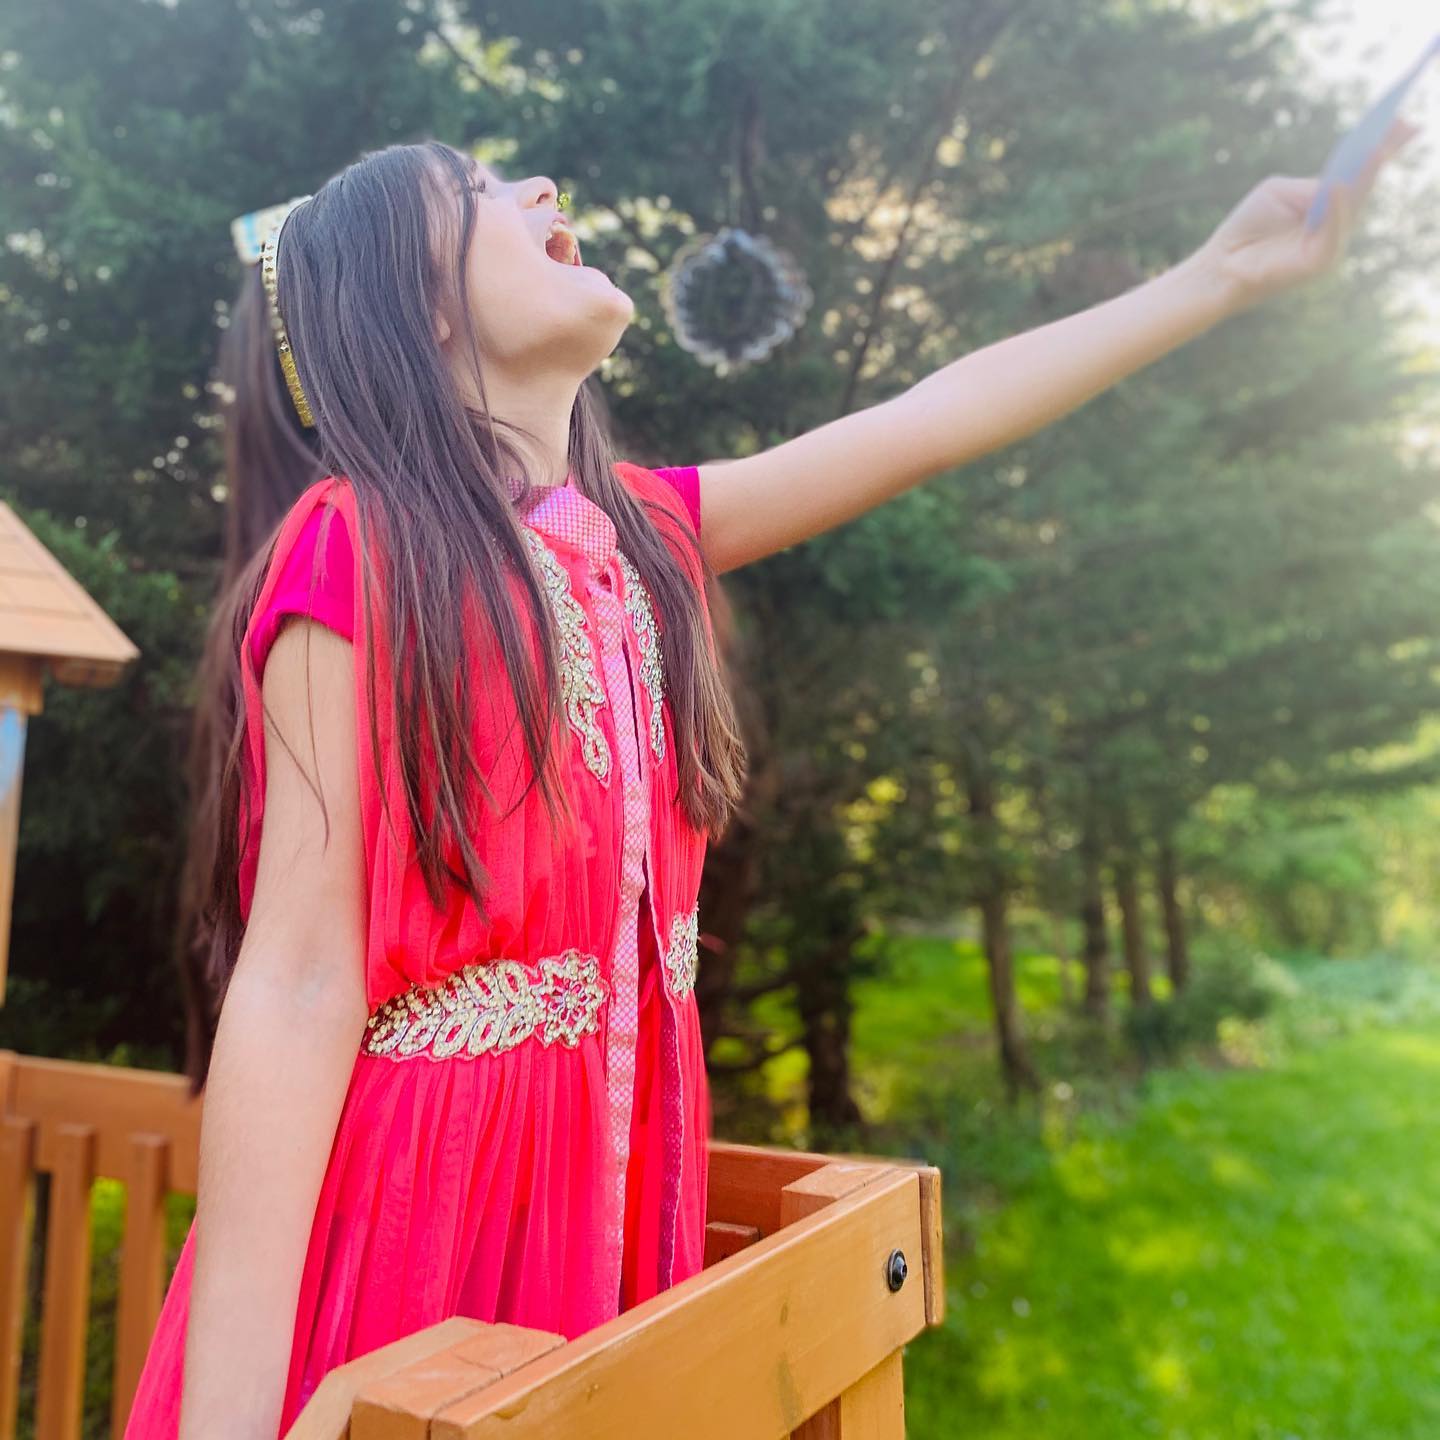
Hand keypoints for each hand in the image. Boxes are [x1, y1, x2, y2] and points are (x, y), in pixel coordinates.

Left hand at [1195, 118, 1417, 312]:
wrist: (1221, 263)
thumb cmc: (1248, 226)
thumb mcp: (1278, 192)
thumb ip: (1310, 185)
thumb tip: (1335, 184)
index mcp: (1328, 204)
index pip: (1360, 173)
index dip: (1383, 148)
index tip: (1404, 122)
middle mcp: (1335, 224)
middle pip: (1364, 186)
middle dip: (1382, 155)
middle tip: (1404, 126)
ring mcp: (1328, 245)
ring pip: (1350, 208)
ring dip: (1364, 177)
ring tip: (1375, 149)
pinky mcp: (1315, 263)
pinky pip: (1330, 234)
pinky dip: (1334, 210)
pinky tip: (1337, 187)